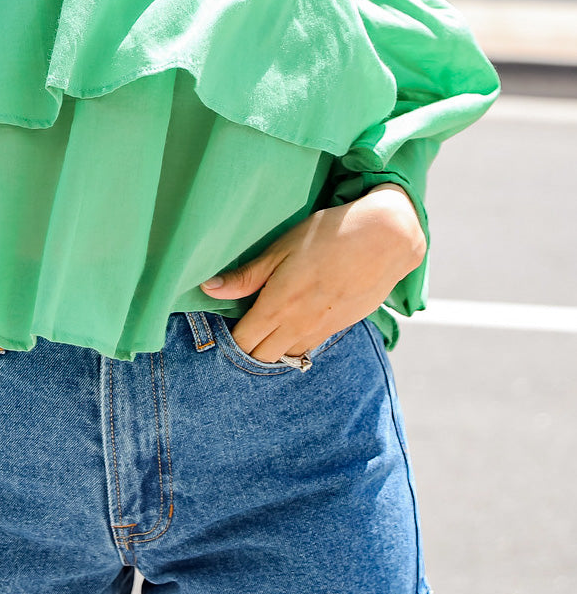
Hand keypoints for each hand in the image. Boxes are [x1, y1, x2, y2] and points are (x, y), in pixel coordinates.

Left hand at [200, 184, 426, 363]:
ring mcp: (322, 331)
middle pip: (262, 357)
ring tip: (265, 325)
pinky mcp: (340, 328)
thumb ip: (247, 275)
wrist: (384, 239)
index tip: (222, 324)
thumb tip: (209, 289)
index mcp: (278, 307)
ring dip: (272, 347)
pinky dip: (295, 342)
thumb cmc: (328, 235)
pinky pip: (309, 346)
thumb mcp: (281, 248)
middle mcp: (298, 327)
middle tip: (241, 324)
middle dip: (247, 348)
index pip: (242, 343)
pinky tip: (294, 321)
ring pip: (287, 356)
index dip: (228, 338)